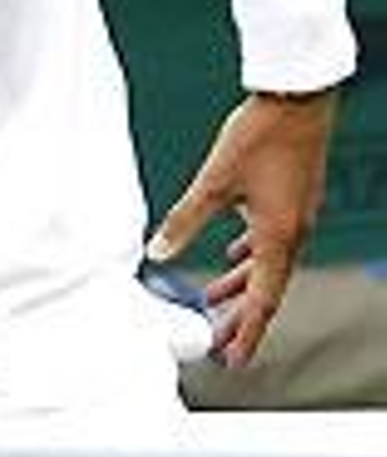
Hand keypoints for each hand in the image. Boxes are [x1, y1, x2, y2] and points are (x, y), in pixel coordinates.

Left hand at [145, 89, 338, 366]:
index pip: (263, 300)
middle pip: (267, 288)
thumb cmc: (261, 135)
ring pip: (267, 263)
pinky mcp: (293, 197)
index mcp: (278, 237)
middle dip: (241, 316)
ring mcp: (296, 215)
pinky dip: (250, 253)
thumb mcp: (214, 181)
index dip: (246, 331)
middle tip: (219, 340)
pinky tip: (232, 252)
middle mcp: (293, 232)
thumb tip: (157, 251)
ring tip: (213, 298)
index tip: (232, 358)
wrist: (299, 99)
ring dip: (241, 283)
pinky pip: (271, 239)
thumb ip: (184, 219)